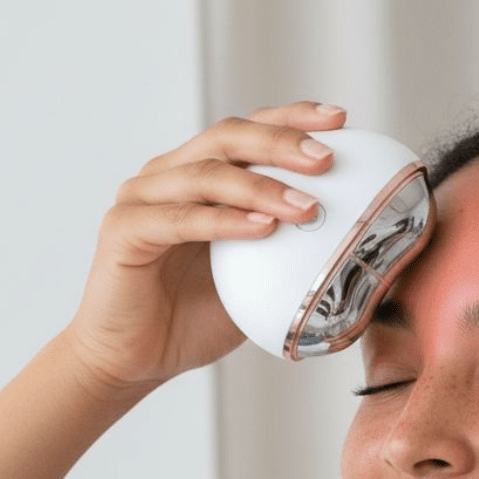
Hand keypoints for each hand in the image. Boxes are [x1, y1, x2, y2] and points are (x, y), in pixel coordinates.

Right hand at [61, 100, 346, 393]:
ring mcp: (142, 199)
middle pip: (228, 138)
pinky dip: (224, 221)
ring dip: (261, 187)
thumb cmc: (192, 321)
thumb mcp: (255, 283)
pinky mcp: (125, 230)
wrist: (135, 360)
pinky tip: (263, 228)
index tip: (340, 121)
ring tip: (307, 208)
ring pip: (206, 175)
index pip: (248, 131)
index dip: (292, 118)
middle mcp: (168, 176)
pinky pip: (180, 219)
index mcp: (199, 177)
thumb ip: (287, 255)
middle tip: (326, 158)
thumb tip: (354, 247)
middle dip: (282, 142)